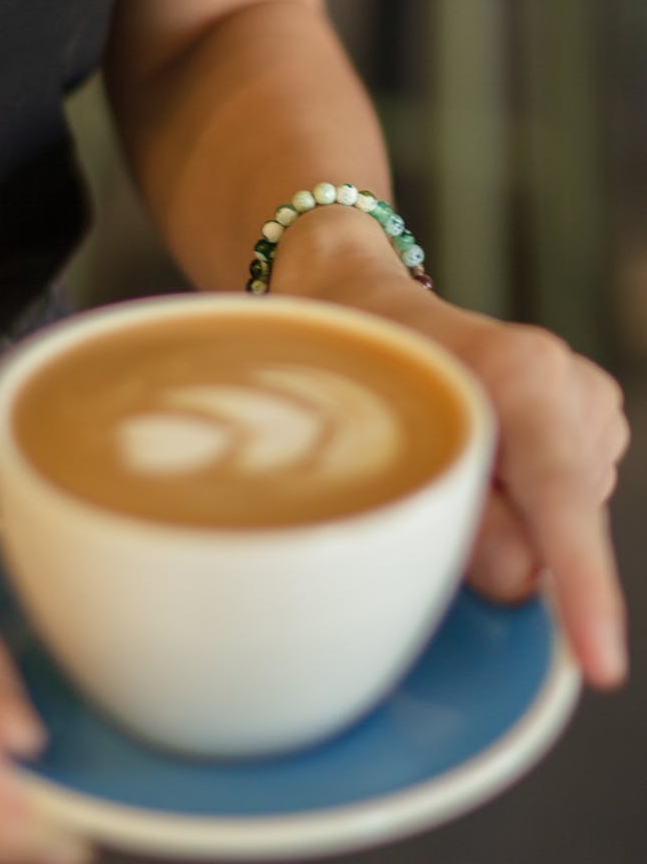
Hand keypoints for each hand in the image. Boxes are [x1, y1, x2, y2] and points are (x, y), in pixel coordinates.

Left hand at [273, 219, 629, 688]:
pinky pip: (566, 494)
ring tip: (445, 453)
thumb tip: (524, 579)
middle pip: (563, 514)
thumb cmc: (359, 356)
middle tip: (428, 489)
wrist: (363, 299)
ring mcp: (576, 394)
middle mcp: (560, 377)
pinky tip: (483, 462)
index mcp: (516, 370)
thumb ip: (457, 514)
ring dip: (511, 513)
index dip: (581, 582)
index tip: (598, 658)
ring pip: (566, 509)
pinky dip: (524, 501)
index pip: (561, 493)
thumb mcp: (379, 432)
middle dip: (510, 537)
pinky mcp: (580, 414)